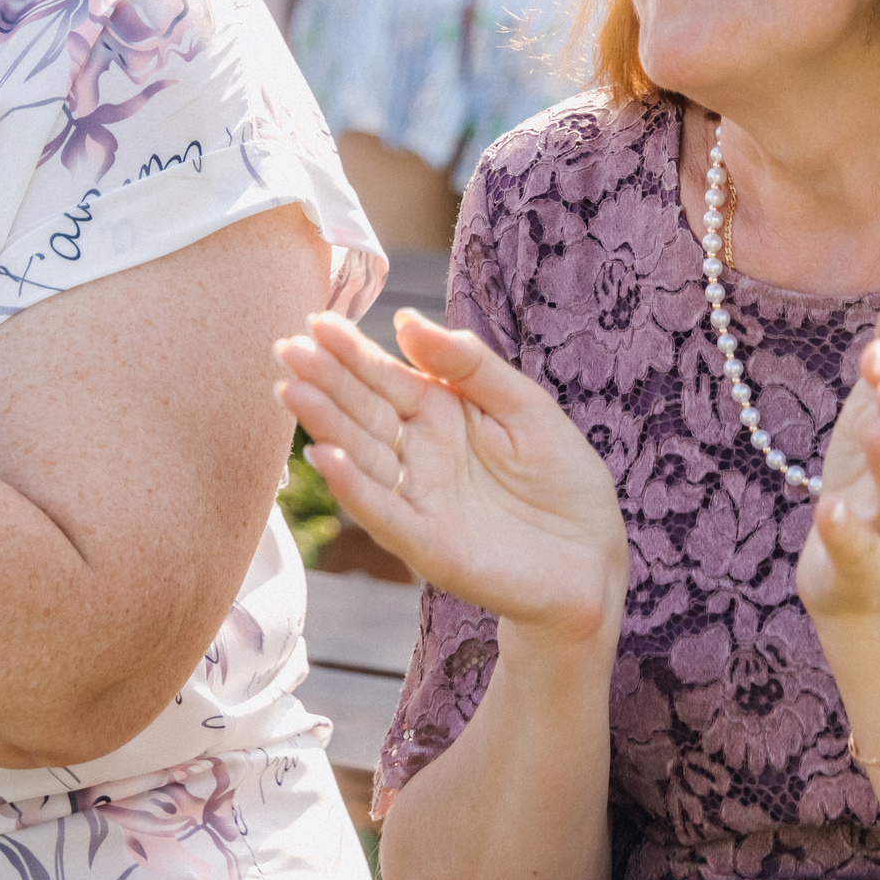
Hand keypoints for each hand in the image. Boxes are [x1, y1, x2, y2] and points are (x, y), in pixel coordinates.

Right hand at [278, 308, 627, 646]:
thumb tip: (405, 319)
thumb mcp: (526, 406)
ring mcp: (416, 498)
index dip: (350, 350)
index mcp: (439, 413)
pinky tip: (324, 457)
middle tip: (286, 349)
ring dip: (325, 426)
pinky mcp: (425, 543)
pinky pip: (383, 511)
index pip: (384, 376)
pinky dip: (353, 486)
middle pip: (362, 411)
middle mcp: (416, 453)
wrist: (593, 560)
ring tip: (292, 392)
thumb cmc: (561, 479)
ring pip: (361, 455)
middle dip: (324, 380)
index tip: (316, 321)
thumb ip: (469, 365)